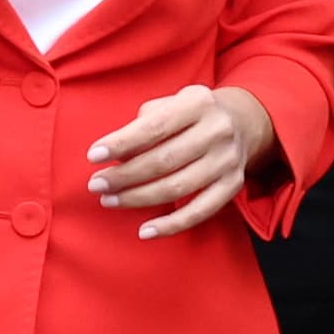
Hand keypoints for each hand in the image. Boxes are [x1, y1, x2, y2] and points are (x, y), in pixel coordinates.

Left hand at [86, 82, 276, 239]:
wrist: (240, 123)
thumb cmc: (188, 116)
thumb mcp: (169, 105)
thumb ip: (142, 125)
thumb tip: (115, 158)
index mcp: (198, 103)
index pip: (154, 126)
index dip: (121, 143)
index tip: (93, 156)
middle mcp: (217, 130)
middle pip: (164, 160)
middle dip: (124, 176)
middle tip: (96, 185)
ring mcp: (228, 160)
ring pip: (178, 187)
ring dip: (138, 198)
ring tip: (110, 200)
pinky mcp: (233, 186)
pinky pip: (200, 212)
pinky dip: (171, 225)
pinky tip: (145, 231)